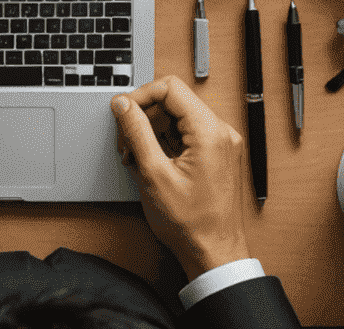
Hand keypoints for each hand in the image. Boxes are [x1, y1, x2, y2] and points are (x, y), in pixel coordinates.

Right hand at [111, 77, 249, 280]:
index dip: (141, 96)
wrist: (214, 255)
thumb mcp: (154, 174)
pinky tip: (153, 165)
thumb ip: (136, 132)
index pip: (171, 88)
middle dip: (145, 119)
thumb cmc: (191, 224)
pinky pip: (187, 134)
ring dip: (153, 133)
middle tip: (126, 146)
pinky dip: (166, 144)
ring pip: (178, 118)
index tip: (122, 113)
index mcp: (210, 131)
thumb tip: (123, 104)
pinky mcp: (217, 154)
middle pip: (174, 102)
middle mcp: (221, 131)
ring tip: (138, 160)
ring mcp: (221, 143)